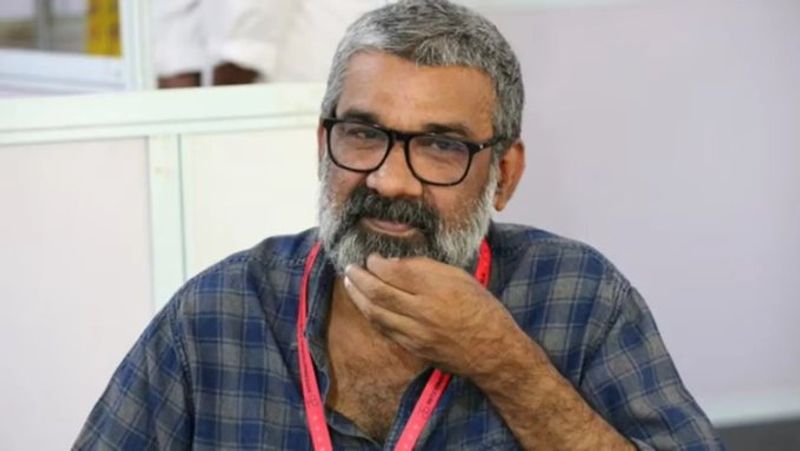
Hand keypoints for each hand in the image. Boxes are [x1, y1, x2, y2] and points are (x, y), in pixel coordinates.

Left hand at [343, 253, 526, 377]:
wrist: (493, 351)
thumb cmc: (482, 309)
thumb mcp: (461, 278)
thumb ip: (428, 269)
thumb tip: (397, 264)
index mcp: (438, 288)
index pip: (395, 271)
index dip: (377, 263)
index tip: (373, 257)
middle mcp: (423, 310)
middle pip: (379, 292)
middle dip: (359, 277)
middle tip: (351, 267)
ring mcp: (416, 332)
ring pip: (375, 313)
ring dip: (358, 296)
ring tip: (350, 283)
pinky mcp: (413, 348)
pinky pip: (384, 329)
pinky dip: (371, 314)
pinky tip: (365, 305)